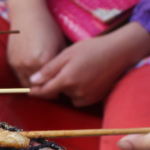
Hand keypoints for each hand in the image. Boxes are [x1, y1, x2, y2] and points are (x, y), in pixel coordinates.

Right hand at [4, 0, 64, 85]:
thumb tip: (65, 79)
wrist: (27, 14)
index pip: (51, 84)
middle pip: (38, 88)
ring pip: (27, 85)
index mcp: (45, 61)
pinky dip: (27, 79)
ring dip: (35, 87)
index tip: (61, 91)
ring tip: (44, 85)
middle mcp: (30, 64)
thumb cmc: (48, 27)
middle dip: (46, 91)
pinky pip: (19, 77)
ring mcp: (19, 64)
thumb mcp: (60, 45)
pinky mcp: (11, 62)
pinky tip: (35, 76)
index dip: (56, 90)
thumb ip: (60, 64)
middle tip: (53, 92)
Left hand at [29, 23, 149, 106]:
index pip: (45, 91)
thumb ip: (48, 70)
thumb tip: (32, 82)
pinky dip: (78, 91)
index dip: (36, 90)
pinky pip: (79, 99)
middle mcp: (76, 92)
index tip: (30, 89)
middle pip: (57, 92)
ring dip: (68, 87)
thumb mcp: (67, 54)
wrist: (119, 52)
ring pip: (68, 95)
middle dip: (55, 84)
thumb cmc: (92, 49)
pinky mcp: (95, 99)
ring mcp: (87, 97)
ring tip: (78, 70)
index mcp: (67, 80)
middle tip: (65, 68)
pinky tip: (85, 78)